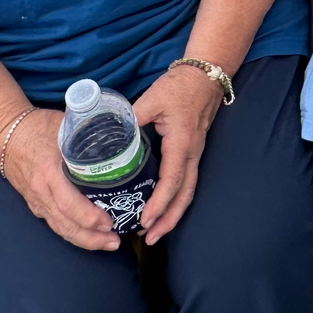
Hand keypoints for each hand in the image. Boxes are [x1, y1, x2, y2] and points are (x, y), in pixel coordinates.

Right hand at [0, 108, 120, 251]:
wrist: (6, 135)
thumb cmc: (38, 127)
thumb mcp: (66, 127)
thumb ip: (90, 134)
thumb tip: (122, 135)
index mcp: (49, 172)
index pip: (68, 203)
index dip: (89, 216)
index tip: (109, 221)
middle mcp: (41, 192)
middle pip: (65, 224)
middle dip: (90, 238)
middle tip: (114, 241)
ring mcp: (37, 201)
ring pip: (59, 228)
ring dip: (83, 240)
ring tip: (107, 243)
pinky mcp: (36, 204)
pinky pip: (54, 223)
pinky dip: (72, 232)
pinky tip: (89, 236)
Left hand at [132, 62, 225, 244]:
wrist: (205, 74)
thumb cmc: (180, 86)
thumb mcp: (153, 98)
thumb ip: (131, 117)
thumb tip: (107, 134)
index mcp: (181, 142)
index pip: (172, 180)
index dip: (159, 202)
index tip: (145, 219)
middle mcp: (192, 153)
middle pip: (185, 194)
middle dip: (169, 219)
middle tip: (150, 238)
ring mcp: (195, 153)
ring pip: (188, 191)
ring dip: (174, 214)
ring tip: (155, 232)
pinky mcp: (193, 151)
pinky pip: (187, 181)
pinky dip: (176, 199)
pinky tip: (162, 208)